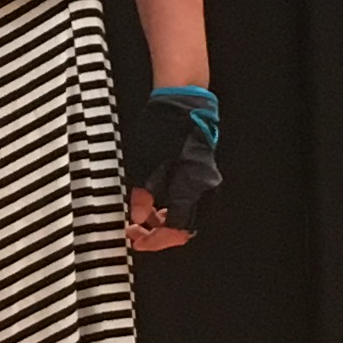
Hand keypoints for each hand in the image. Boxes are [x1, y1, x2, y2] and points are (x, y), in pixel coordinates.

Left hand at [124, 86, 218, 254]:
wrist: (183, 100)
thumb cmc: (165, 125)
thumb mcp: (143, 163)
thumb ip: (141, 196)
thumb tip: (136, 218)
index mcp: (191, 187)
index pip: (177, 230)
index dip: (155, 241)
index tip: (137, 241)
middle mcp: (204, 188)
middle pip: (185, 227)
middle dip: (159, 235)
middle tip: (136, 232)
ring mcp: (206, 181)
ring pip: (187, 216)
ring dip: (164, 222)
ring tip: (140, 218)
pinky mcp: (203, 174)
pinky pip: (190, 202)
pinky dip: (172, 208)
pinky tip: (153, 204)